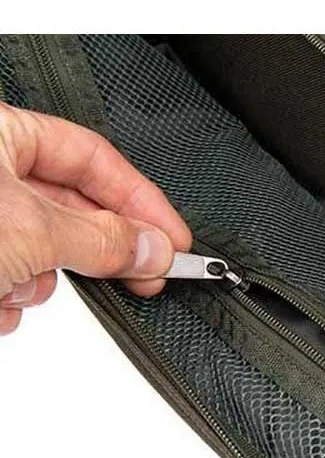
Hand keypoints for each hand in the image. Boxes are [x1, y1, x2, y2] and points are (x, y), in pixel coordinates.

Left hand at [0, 103, 191, 334]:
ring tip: (13, 286)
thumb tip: (154, 248)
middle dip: (94, 251)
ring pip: (39, 253)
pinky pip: (9, 281)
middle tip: (144, 274)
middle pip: (72, 211)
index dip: (141, 200)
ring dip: (35, 282)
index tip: (174, 239)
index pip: (92, 157)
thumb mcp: (31, 229)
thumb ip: (102, 239)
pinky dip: (5, 299)